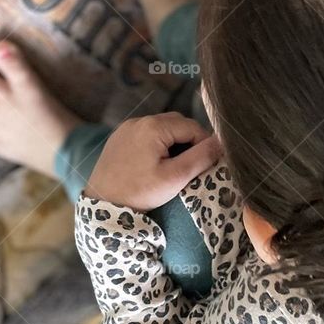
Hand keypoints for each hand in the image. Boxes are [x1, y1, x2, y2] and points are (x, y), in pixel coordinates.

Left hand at [85, 113, 221, 211]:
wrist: (102, 204)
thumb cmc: (139, 192)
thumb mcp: (174, 178)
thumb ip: (200, 158)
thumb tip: (221, 142)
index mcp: (154, 126)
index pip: (193, 126)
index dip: (204, 144)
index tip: (205, 165)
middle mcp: (139, 120)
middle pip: (177, 124)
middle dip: (189, 142)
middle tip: (190, 167)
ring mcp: (127, 127)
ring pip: (162, 128)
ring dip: (173, 143)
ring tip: (173, 167)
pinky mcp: (119, 137)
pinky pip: (146, 134)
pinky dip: (157, 144)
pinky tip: (155, 164)